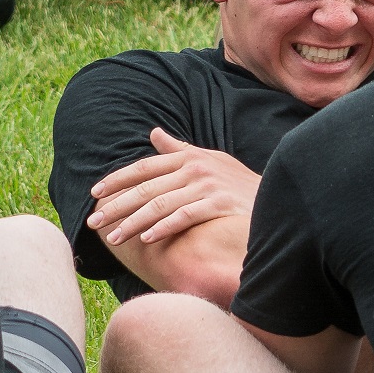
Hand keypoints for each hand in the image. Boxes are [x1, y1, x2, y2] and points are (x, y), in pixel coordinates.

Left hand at [87, 129, 262, 245]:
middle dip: (116, 206)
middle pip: (146, 188)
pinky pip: (184, 216)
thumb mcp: (211, 160)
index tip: (95, 194)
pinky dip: (163, 228)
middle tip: (95, 223)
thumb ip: (180, 150)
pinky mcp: (220, 204)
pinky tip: (147, 239)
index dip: (117, 180)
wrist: (278, 198)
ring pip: (160, 204)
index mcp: (189, 157)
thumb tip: (154, 133)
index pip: (144, 167)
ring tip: (114, 239)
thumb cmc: (240, 183)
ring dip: (133, 222)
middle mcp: (196, 168)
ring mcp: (208, 186)